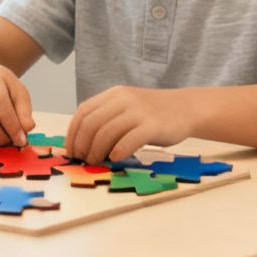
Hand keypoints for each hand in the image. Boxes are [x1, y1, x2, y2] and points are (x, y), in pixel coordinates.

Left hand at [66, 86, 194, 163]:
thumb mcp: (126, 107)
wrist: (186, 108)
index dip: (72, 133)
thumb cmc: (152, 113)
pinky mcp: (152, 126)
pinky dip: (118, 152)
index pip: (83, 112)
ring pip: (106, 133)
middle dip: (82, 145)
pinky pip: (128, 140)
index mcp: (114, 94)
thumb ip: (107, 118)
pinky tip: (115, 158)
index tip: (70, 151)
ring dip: (97, 151)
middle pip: (92, 124)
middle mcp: (124, 100)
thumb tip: (82, 143)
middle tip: (83, 159)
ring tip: (97, 162)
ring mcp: (138, 112)